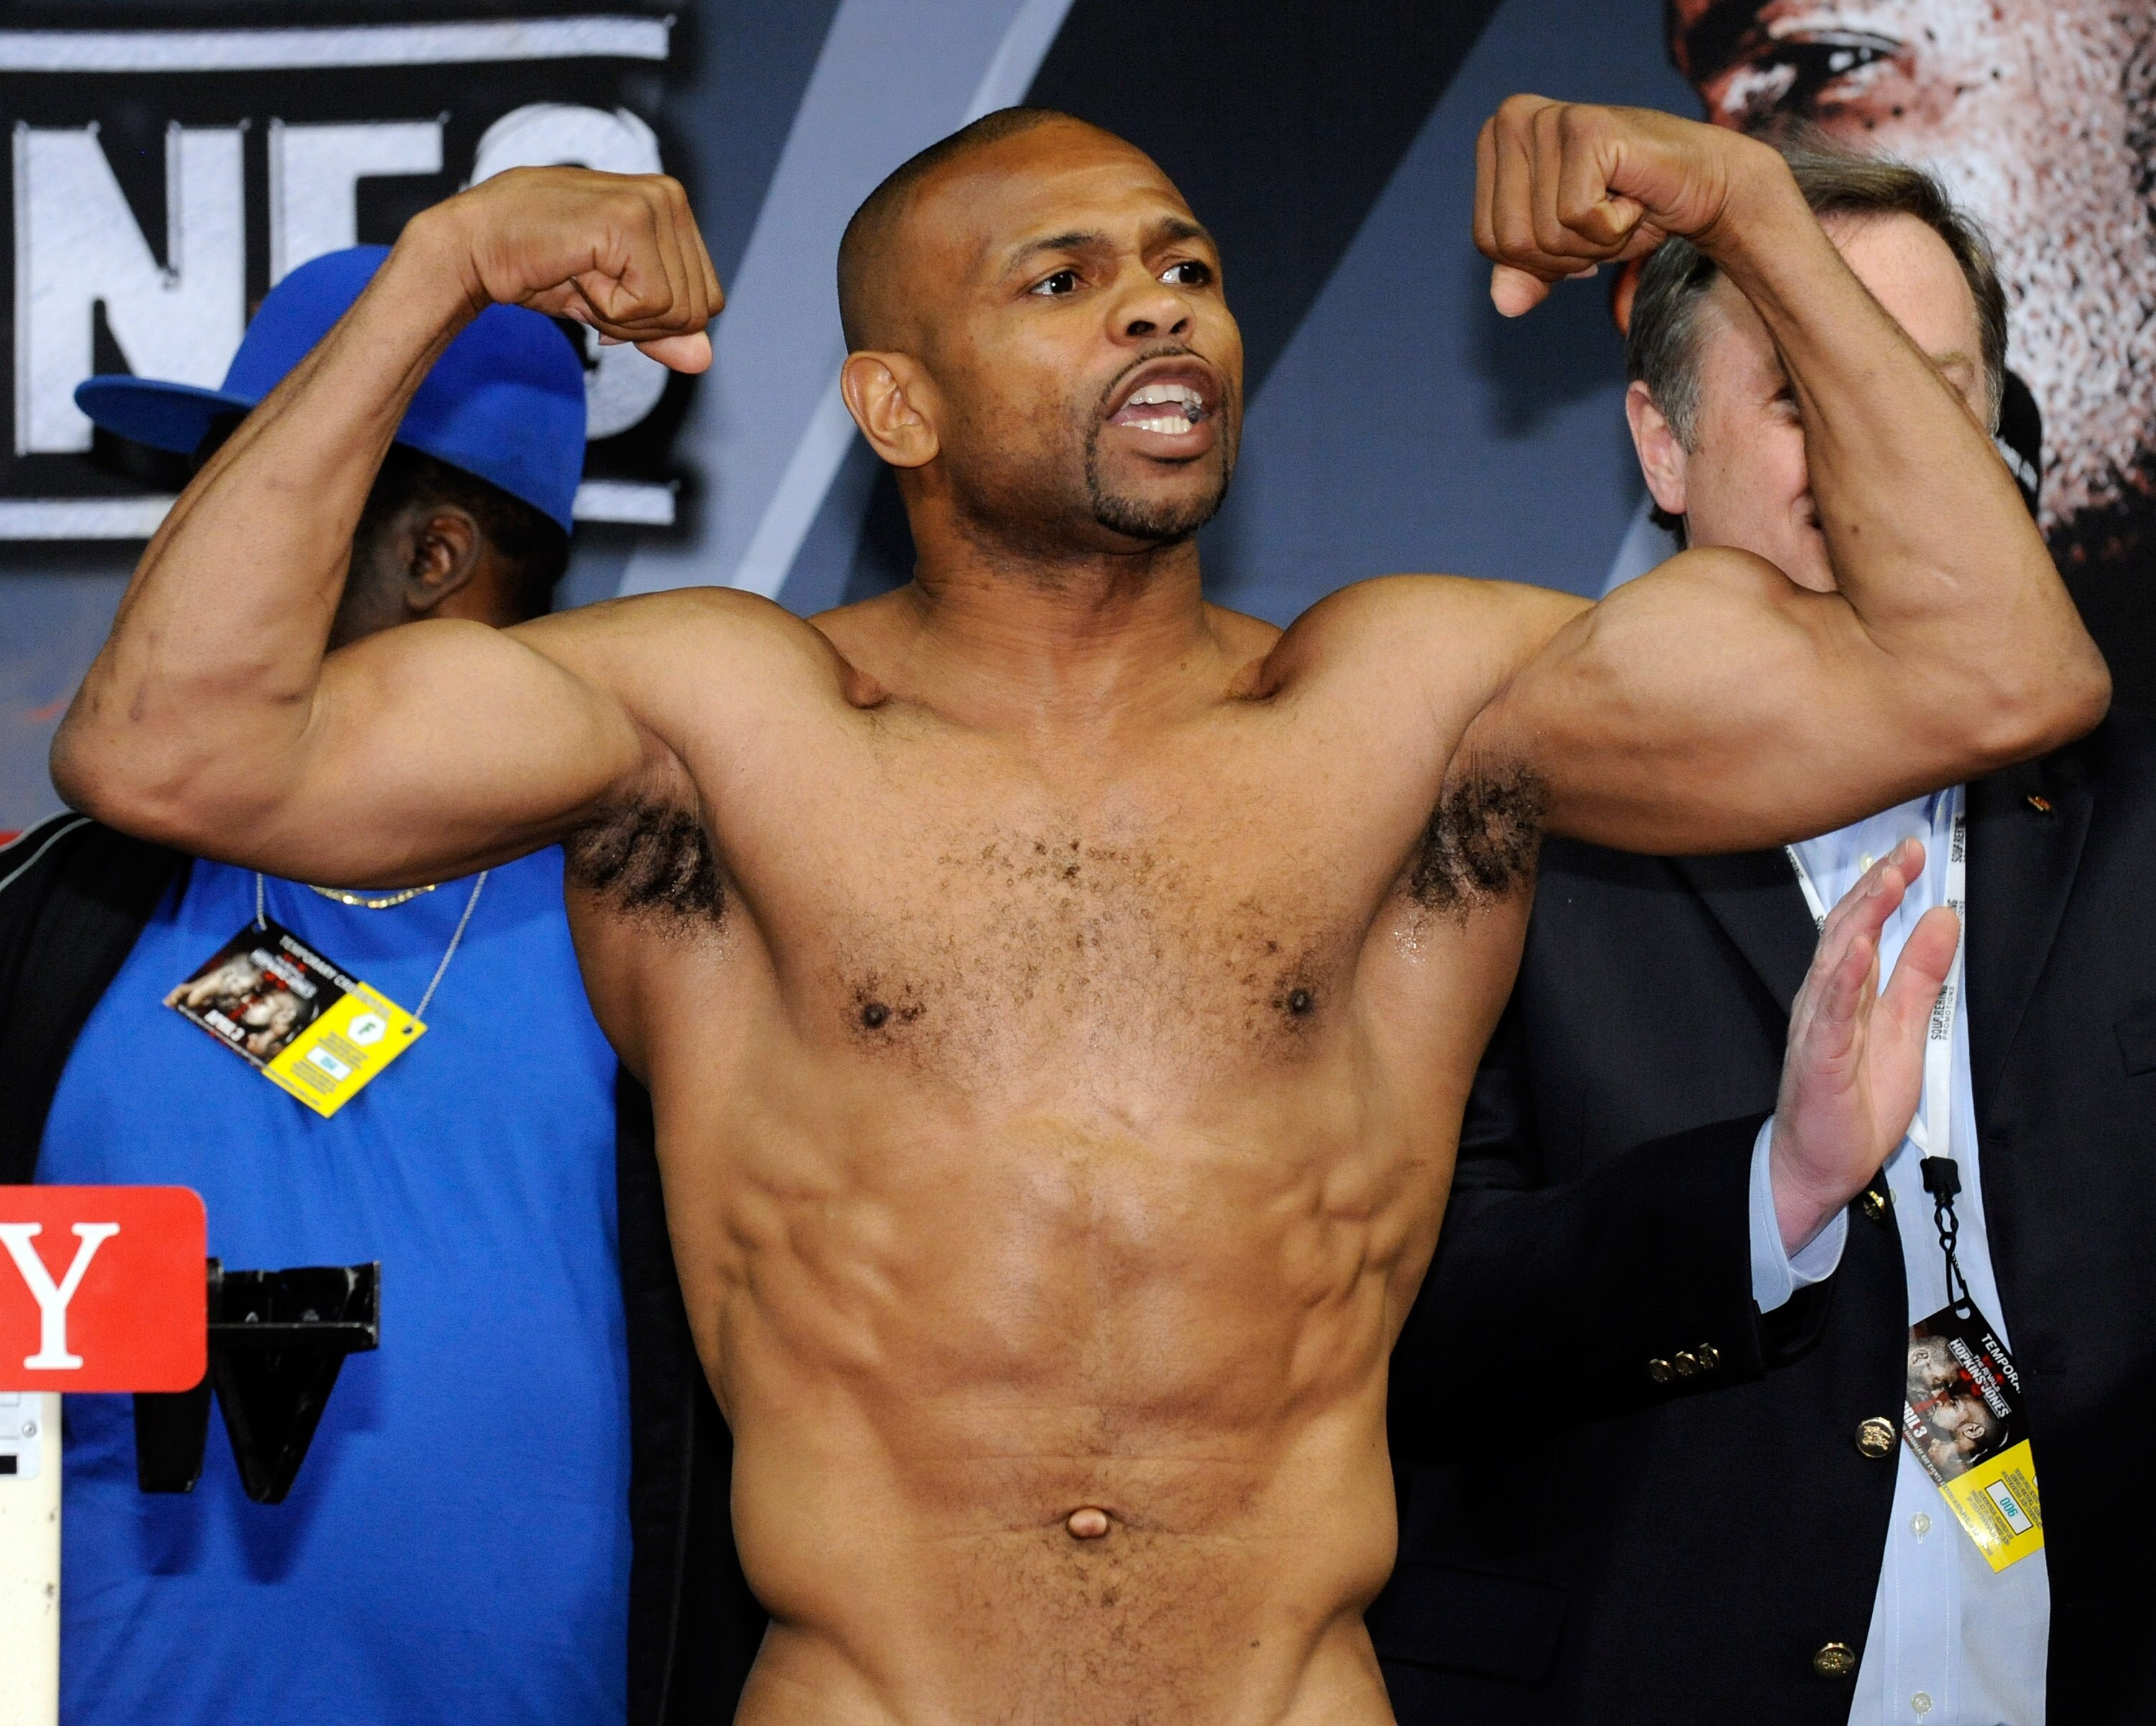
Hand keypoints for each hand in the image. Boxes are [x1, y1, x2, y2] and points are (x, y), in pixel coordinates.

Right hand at [415, 164, 723, 372]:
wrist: (475, 246)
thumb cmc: (538, 267)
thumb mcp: (614, 307)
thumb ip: (662, 331)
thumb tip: (704, 359)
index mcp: (673, 208)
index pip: (707, 302)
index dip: (657, 321)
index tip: (608, 292)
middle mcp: (671, 196)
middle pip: (697, 311)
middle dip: (642, 323)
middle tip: (589, 284)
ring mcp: (653, 203)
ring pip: (677, 311)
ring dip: (622, 315)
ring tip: (581, 274)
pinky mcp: (630, 220)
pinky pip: (649, 305)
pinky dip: (609, 308)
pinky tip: (577, 271)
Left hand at [1474, 96, 1775, 317]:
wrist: (1701, 187)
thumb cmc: (1625, 210)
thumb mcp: (1560, 251)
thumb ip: (1522, 275)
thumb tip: (1505, 306)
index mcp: (1494, 139)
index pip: (1487, 242)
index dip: (1538, 258)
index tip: (1577, 223)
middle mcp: (1512, 118)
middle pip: (1511, 243)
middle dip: (1565, 253)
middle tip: (1603, 214)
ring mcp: (1548, 119)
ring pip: (1543, 235)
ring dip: (1591, 241)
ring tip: (1618, 202)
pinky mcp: (1586, 129)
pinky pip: (1577, 217)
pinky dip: (1613, 226)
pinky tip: (1632, 194)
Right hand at [1770, 838, 1960, 1253]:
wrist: (1820, 1164)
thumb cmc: (1853, 1101)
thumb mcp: (1906, 1029)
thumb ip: (1920, 975)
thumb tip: (1942, 918)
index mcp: (1845, 992)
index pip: (1861, 927)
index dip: (1885, 888)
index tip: (1912, 853)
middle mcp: (1824, 1001)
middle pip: (1845, 934)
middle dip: (1875, 890)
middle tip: (1902, 853)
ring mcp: (1818, 1028)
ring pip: (1835, 964)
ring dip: (1860, 921)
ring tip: (1885, 884)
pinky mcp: (1819, 1060)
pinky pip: (1830, 1015)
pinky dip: (1843, 981)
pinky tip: (1857, 951)